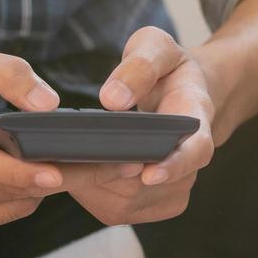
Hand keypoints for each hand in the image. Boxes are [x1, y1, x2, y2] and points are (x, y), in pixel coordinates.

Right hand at [0, 42, 64, 236]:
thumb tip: (48, 104)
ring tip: (36, 154)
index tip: (54, 172)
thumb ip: (9, 74)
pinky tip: (12, 170)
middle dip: (49, 172)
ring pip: (15, 202)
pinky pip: (8, 212)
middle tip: (78, 154)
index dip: (19, 171)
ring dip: (35, 182)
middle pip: (8, 185)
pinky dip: (20, 194)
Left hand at [59, 27, 215, 225]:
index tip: (148, 173)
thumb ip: (139, 66)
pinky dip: (89, 194)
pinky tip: (76, 172)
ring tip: (62, 160)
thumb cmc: (167, 71)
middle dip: (103, 174)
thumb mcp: (157, 48)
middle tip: (61, 157)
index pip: (196, 152)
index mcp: (196, 121)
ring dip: (90, 186)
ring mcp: (173, 189)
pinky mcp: (153, 206)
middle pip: (147, 186)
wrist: (181, 97)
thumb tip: (112, 99)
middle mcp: (190, 163)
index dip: (174, 166)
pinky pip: (116, 210)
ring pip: (125, 203)